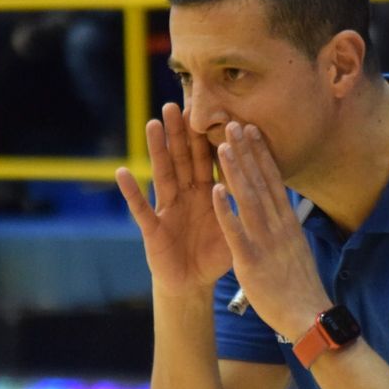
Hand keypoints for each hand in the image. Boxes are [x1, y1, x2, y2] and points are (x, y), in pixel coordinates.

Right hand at [116, 102, 232, 295]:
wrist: (193, 283)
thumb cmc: (214, 254)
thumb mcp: (233, 226)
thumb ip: (242, 203)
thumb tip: (266, 178)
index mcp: (206, 192)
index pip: (207, 159)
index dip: (208, 137)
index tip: (211, 109)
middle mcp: (185, 194)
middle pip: (182, 159)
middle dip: (179, 133)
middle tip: (175, 105)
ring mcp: (167, 208)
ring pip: (162, 174)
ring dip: (157, 150)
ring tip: (152, 124)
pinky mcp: (152, 228)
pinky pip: (140, 208)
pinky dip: (131, 191)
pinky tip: (122, 172)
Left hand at [211, 121, 331, 339]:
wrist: (307, 316)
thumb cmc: (299, 287)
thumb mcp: (296, 248)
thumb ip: (286, 227)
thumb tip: (284, 210)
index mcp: (287, 222)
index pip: (273, 181)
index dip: (262, 154)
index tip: (252, 130)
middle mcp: (278, 225)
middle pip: (261, 182)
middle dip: (247, 152)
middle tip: (234, 123)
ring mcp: (265, 241)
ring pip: (248, 199)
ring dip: (235, 171)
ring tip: (223, 145)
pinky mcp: (251, 260)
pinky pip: (236, 231)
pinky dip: (226, 210)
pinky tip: (215, 190)